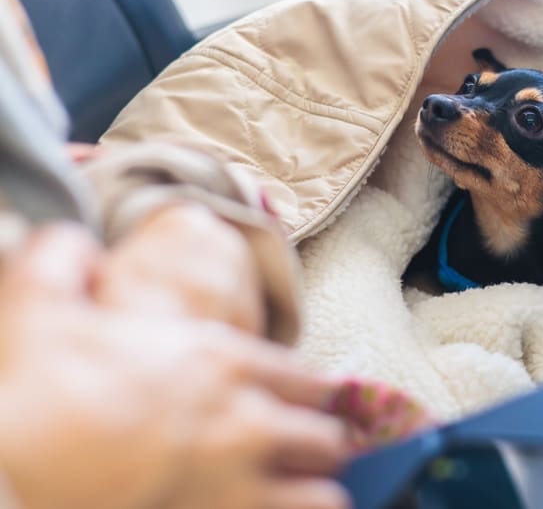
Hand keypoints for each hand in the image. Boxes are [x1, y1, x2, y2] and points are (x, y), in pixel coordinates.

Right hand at [0, 224, 350, 508]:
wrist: (6, 469)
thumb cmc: (32, 390)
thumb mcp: (41, 302)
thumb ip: (65, 258)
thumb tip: (77, 243)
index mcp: (223, 363)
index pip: (310, 380)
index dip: (312, 394)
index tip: (302, 405)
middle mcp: (245, 423)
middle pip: (325, 440)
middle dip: (318, 446)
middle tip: (298, 452)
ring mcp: (234, 487)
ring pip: (321, 496)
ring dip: (311, 492)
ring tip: (291, 492)